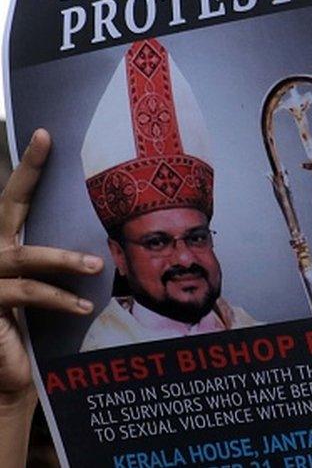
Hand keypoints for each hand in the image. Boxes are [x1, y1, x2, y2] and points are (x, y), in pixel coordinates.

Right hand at [0, 129, 102, 405]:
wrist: (9, 375)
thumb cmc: (33, 328)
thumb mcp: (48, 288)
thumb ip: (60, 261)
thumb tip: (104, 239)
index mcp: (3, 243)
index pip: (13, 198)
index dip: (28, 168)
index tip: (45, 134)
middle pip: (7, 206)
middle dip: (27, 172)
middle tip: (49, 141)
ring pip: (23, 256)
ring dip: (62, 259)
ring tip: (94, 264)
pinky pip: (26, 293)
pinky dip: (58, 298)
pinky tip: (83, 304)